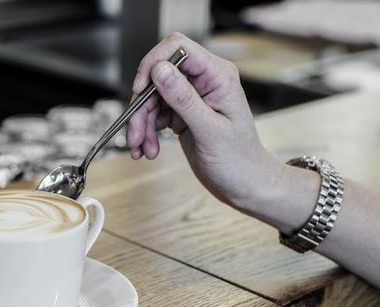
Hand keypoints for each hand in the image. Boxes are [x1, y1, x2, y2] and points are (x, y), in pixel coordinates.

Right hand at [126, 33, 284, 210]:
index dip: (153, 64)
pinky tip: (148, 149)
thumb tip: (160, 70)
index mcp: (217, 76)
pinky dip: (147, 132)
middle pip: (157, 78)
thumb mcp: (209, 130)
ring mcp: (191, 98)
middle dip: (142, 107)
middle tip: (135, 134)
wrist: (244, 184)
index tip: (139, 89)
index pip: (177, 49)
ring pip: (152, 99)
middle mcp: (203, 82)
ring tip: (142, 148)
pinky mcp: (182, 114)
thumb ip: (183, 98)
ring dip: (141, 124)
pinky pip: (154, 115)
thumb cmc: (238, 160)